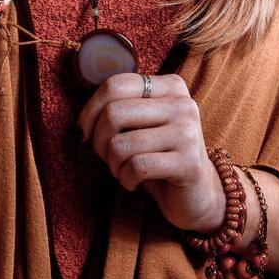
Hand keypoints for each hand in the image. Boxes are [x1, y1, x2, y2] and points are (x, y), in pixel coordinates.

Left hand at [76, 71, 222, 232]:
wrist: (196, 194)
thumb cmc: (159, 155)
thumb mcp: (140, 125)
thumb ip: (119, 109)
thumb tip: (82, 122)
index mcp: (171, 86)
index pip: (116, 84)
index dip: (90, 110)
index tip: (86, 132)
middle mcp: (183, 103)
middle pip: (114, 112)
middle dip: (99, 141)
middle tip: (106, 156)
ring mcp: (188, 132)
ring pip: (122, 143)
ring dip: (113, 164)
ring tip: (123, 170)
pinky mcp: (189, 163)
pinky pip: (137, 166)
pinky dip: (126, 179)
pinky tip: (133, 182)